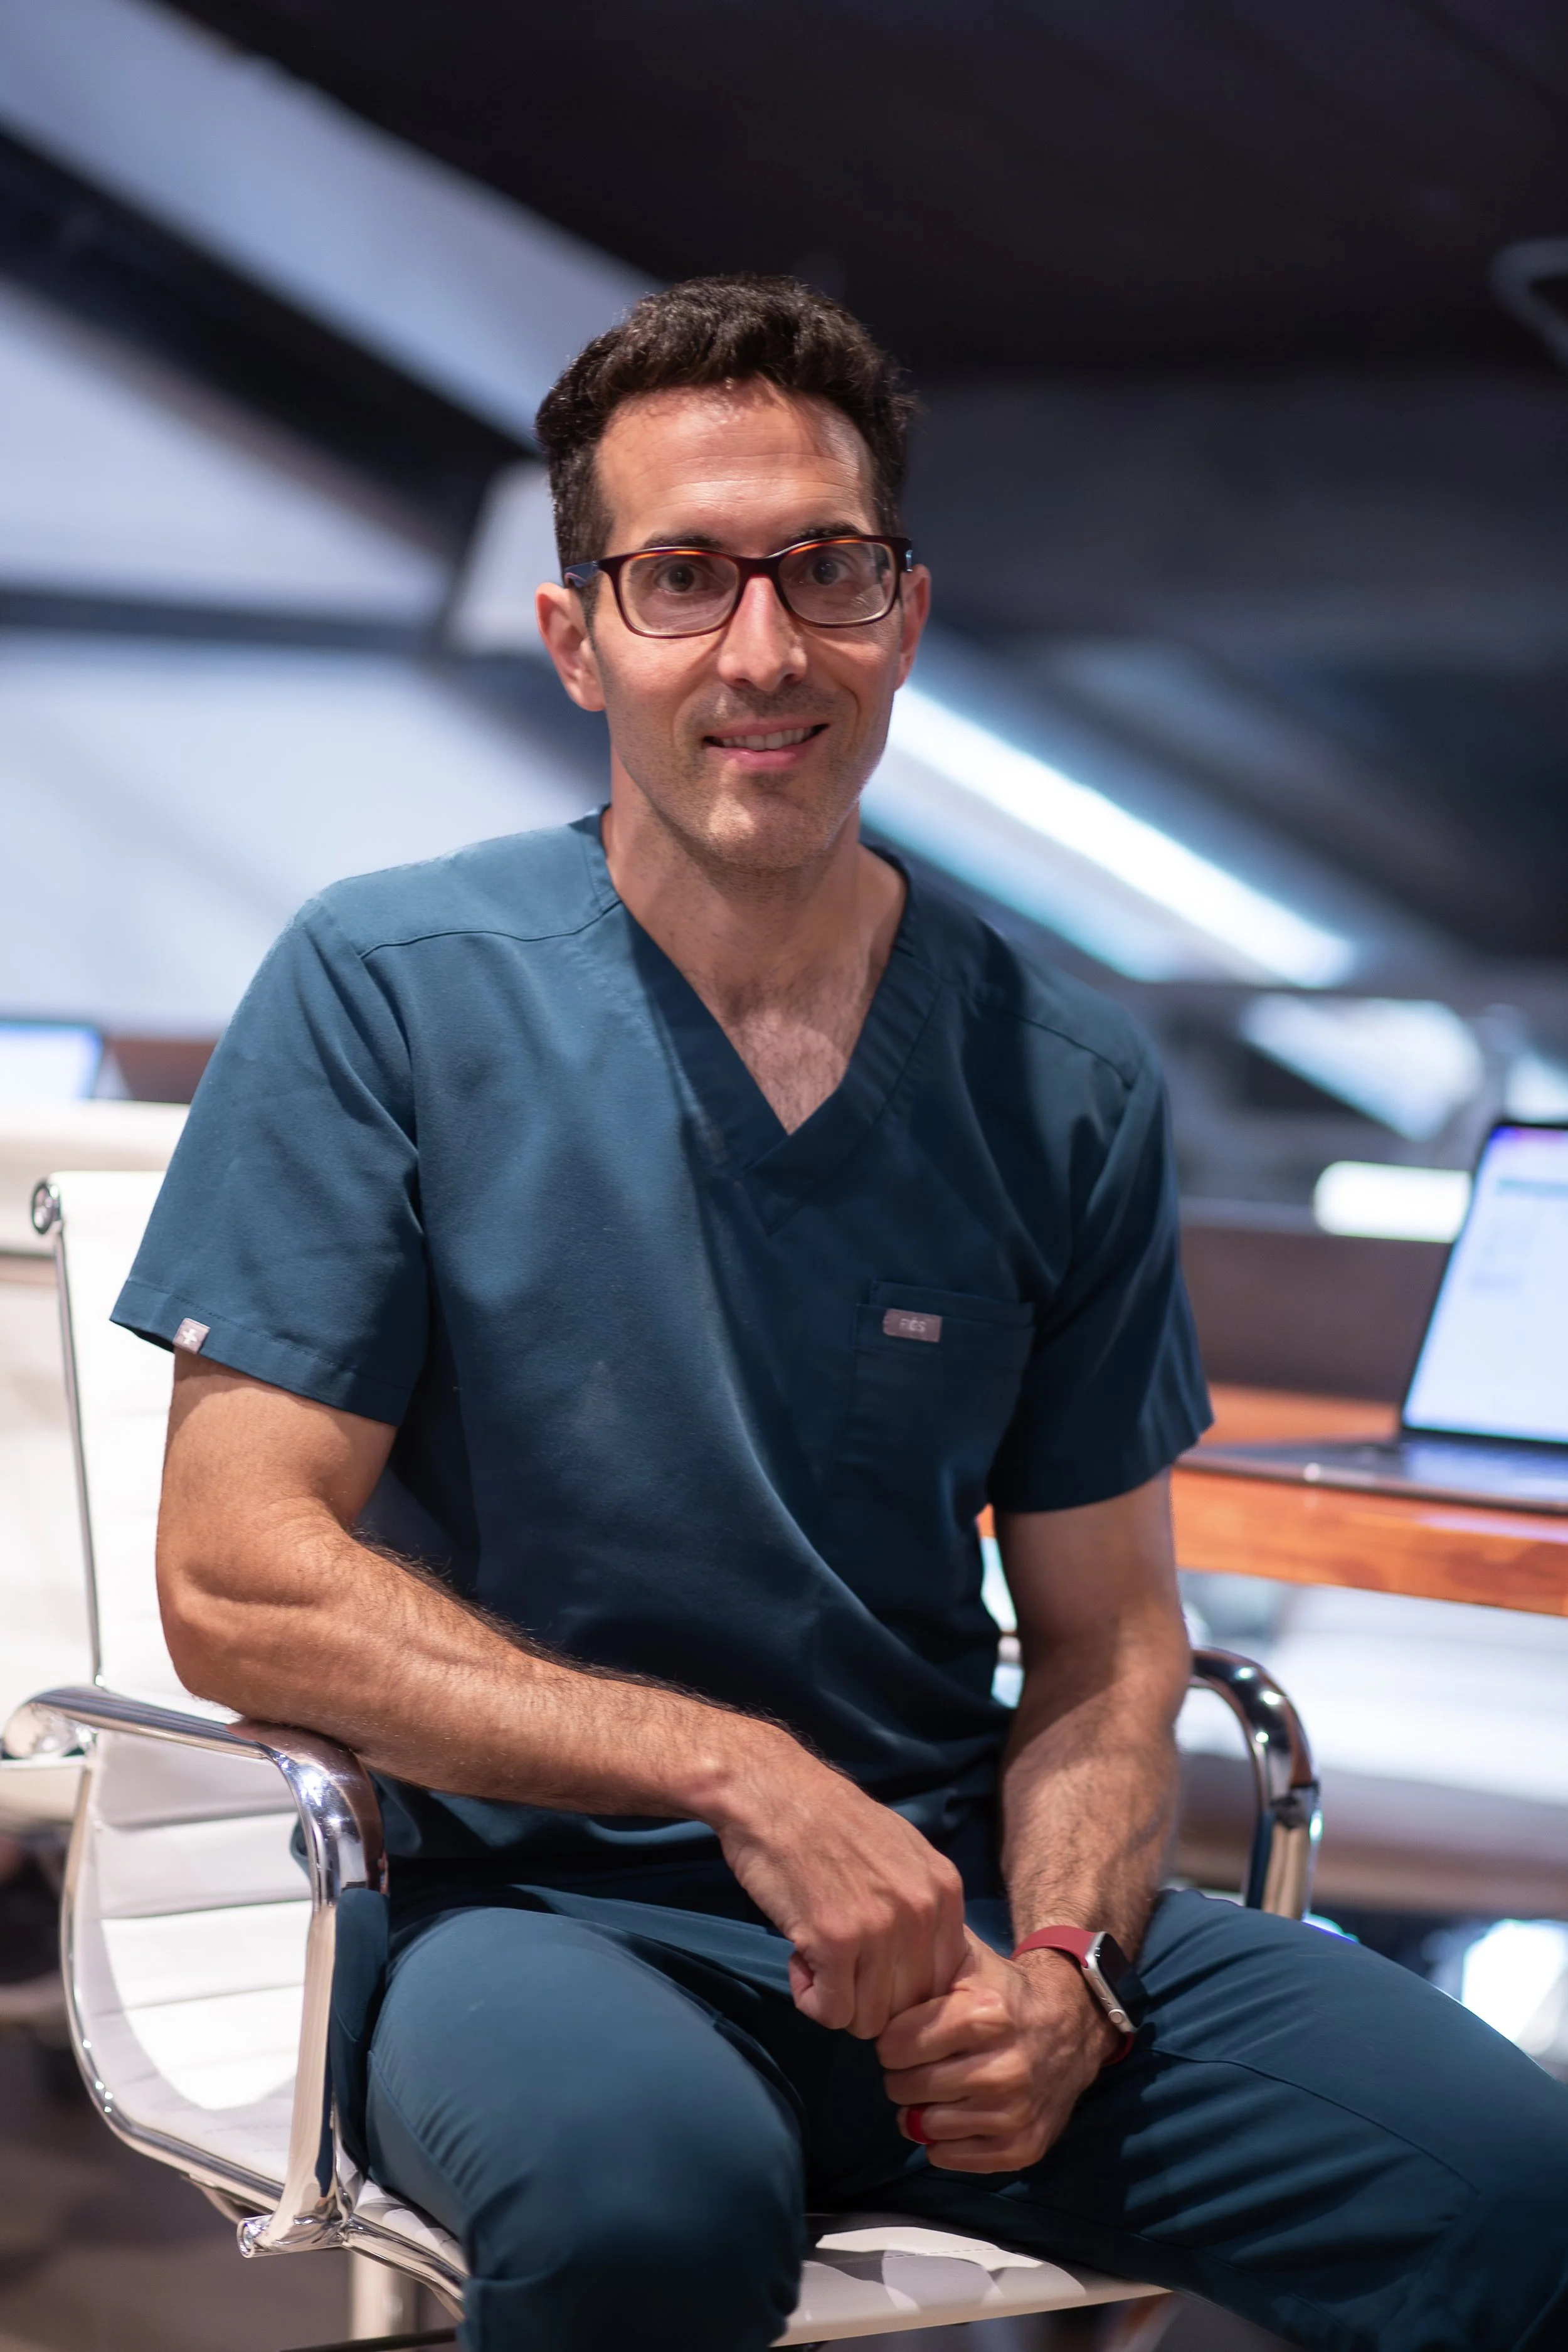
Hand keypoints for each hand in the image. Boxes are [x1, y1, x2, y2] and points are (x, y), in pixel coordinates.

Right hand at [715, 1739, 966, 2039]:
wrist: (772, 1791)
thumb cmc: (828, 1820)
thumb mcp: (902, 1851)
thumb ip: (922, 1904)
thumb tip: (926, 1965)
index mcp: (944, 1890)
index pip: (942, 1982)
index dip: (900, 1985)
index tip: (868, 1965)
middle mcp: (922, 1911)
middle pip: (908, 2008)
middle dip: (869, 1997)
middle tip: (836, 1961)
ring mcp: (881, 1928)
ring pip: (870, 2019)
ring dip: (836, 1999)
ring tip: (814, 1953)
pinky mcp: (835, 1941)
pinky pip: (832, 2012)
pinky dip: (810, 1999)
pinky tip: (798, 1959)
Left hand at [876, 1929, 1121, 2171]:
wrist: (1071, 2026)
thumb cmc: (1002, 1993)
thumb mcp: (967, 1961)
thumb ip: (920, 1959)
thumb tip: (872, 1961)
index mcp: (985, 2016)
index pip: (896, 2045)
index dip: (891, 2040)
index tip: (902, 2036)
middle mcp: (1004, 2069)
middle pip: (906, 2087)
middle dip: (901, 2074)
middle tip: (917, 2063)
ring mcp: (1015, 2113)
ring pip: (925, 2125)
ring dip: (920, 2108)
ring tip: (936, 2086)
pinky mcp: (1022, 2148)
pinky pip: (948, 2157)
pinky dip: (942, 2139)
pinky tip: (956, 2112)